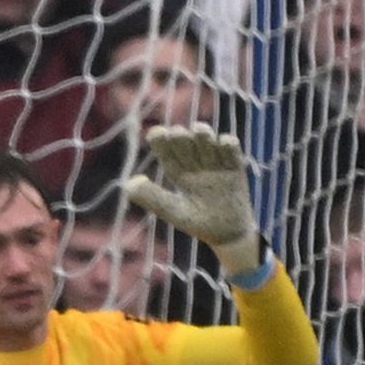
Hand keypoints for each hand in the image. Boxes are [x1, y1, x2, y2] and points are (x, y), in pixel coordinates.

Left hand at [124, 123, 261, 272]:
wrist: (228, 234)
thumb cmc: (198, 223)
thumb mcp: (174, 211)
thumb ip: (153, 198)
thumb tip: (128, 183)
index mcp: (179, 174)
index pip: (168, 154)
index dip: (161, 142)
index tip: (156, 133)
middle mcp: (197, 166)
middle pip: (187, 145)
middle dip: (182, 137)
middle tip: (177, 133)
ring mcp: (217, 165)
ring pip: (209, 144)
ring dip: (204, 136)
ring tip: (199, 130)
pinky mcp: (236, 169)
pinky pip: (233, 153)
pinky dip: (229, 146)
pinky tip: (225, 142)